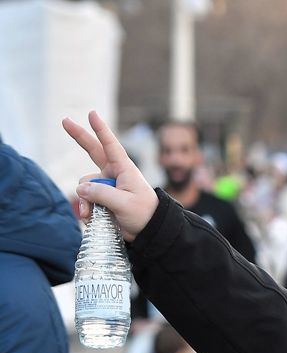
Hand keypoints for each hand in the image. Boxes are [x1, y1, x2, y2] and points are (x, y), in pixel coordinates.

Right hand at [62, 111, 158, 239]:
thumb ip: (101, 194)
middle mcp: (113, 174)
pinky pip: (86, 199)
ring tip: (93, 214)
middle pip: (93, 151)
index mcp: (124, 170)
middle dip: (79, 137)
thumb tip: (80, 189)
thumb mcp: (124, 204)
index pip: (111, 146)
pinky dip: (87, 209)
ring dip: (85, 200)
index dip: (101, 130)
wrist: (150, 232)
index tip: (92, 113)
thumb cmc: (145, 214)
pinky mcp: (102, 198)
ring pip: (85, 185)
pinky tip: (93, 218)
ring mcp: (106, 185)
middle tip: (64, 121)